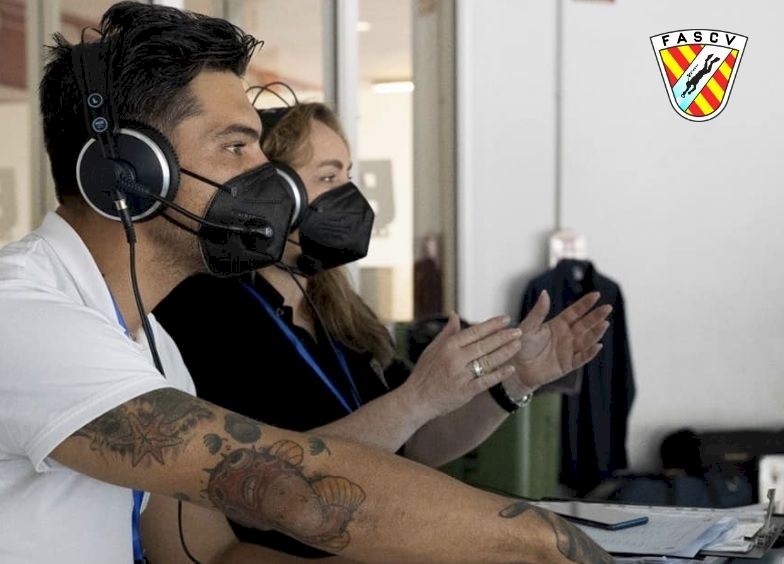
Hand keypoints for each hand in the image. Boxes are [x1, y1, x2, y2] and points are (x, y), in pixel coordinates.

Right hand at [401, 313, 522, 421]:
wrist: (417, 399)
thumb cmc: (424, 373)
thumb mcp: (431, 349)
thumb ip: (447, 333)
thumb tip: (455, 315)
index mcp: (448, 346)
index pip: (474, 332)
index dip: (492, 325)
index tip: (506, 319)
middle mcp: (455, 359)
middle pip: (484, 345)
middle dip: (503, 337)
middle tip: (518, 330)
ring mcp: (461, 376)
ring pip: (488, 361)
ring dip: (505, 352)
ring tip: (518, 345)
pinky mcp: (465, 391)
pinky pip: (486, 381)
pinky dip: (499, 374)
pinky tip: (511, 368)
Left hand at [511, 291, 610, 390]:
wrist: (516, 368)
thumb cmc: (520, 346)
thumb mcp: (528, 327)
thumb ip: (538, 312)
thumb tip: (545, 293)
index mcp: (558, 324)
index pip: (575, 312)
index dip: (585, 304)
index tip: (596, 295)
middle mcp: (566, 336)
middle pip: (584, 324)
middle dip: (596, 316)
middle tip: (608, 307)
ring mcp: (568, 350)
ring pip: (586, 340)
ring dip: (596, 332)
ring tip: (605, 323)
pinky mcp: (568, 364)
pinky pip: (581, 358)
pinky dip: (590, 352)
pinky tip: (597, 345)